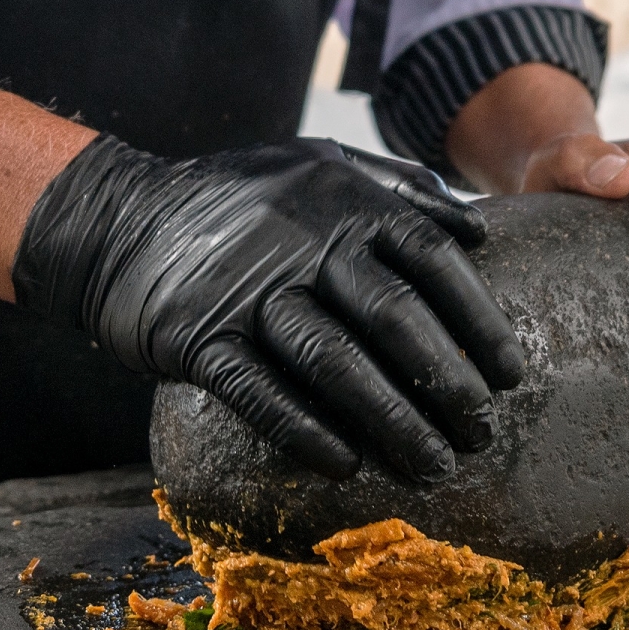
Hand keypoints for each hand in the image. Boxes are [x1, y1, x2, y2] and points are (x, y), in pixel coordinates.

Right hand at [11, 136, 523, 482]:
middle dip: (448, 383)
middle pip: (395, 319)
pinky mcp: (199, 337)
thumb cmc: (233, 198)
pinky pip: (260, 391)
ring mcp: (248, 291)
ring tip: (433, 465)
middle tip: (482, 434)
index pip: (432, 261)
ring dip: (392, 422)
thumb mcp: (315, 163)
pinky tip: (347, 466)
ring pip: (336, 363)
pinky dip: (306, 431)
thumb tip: (476, 226)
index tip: (511, 375)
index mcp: (342, 203)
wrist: (117, 217)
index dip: (479, 322)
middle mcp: (304, 242)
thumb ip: (396, 186)